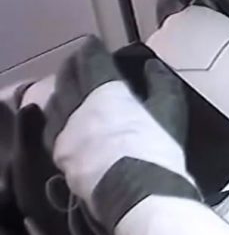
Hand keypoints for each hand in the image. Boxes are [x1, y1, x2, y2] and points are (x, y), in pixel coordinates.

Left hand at [33, 36, 198, 230]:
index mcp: (104, 90)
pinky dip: (56, 115)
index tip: (94, 43)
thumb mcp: (170, 109)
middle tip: (81, 60)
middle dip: (74, 65)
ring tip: (69, 86)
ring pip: (54, 101)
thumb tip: (151, 67)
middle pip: (67, 77)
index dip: (91, 48)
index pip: (90, 60)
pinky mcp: (59, 154)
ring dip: (62, 88)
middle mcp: (77, 106)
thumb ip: (161, 83)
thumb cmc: (157, 147)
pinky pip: (51, 127)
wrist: (137, 191)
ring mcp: (64, 131)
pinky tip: (62, 118)